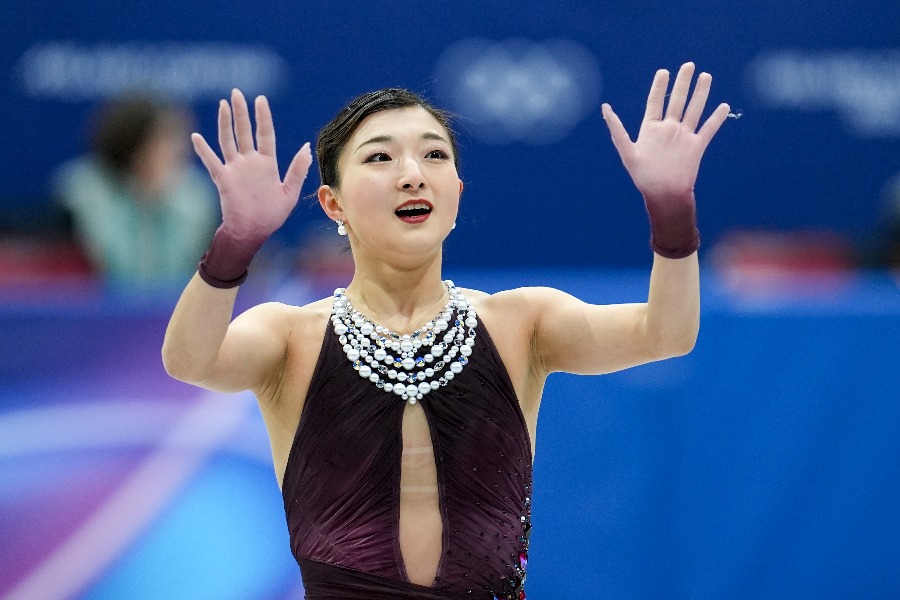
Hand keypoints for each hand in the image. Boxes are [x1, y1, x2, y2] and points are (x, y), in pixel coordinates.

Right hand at [192, 89, 311, 239]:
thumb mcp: (290, 192)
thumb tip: (307, 148)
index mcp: (267, 164)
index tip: (260, 99)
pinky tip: (196, 136)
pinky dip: (203, 149)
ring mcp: (235, 169)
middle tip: (236, 92)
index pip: (265, 134)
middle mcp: (250, 162)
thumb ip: (298, 170)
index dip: (263, 117)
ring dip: (225, 122)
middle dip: (241, 112)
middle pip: (245, 131)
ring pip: (228, 140)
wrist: (252, 232)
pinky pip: (212, 161)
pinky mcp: (223, 178)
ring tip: (223, 104)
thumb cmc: (271, 215)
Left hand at [602, 62, 728, 198]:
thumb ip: (617, 129)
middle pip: (677, 101)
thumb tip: (605, 107)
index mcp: (651, 129)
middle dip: (683, 83)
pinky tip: (723, 105)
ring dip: (701, 93)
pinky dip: (716, 118)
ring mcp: (683, 136)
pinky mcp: (696, 146)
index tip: (664, 71)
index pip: (656, 102)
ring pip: (694, 109)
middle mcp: (668, 129)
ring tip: (706, 76)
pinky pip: (708, 129)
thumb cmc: (643, 177)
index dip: (660, 86)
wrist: (664, 194)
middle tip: (688, 65)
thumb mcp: (627, 152)